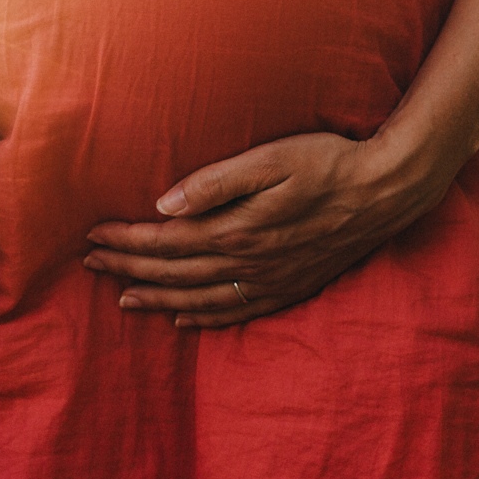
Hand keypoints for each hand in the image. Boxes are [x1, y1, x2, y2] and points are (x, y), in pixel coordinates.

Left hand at [83, 127, 464, 328]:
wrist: (387, 190)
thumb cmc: (328, 162)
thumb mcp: (271, 159)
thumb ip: (215, 183)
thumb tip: (165, 204)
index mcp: (237, 228)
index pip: (166, 240)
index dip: (126, 240)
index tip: (93, 236)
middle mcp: (248, 262)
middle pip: (174, 271)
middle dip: (128, 267)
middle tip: (91, 264)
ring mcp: (270, 280)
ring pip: (199, 298)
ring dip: (157, 297)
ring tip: (123, 298)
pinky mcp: (290, 286)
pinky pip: (236, 312)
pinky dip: (204, 319)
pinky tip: (183, 319)